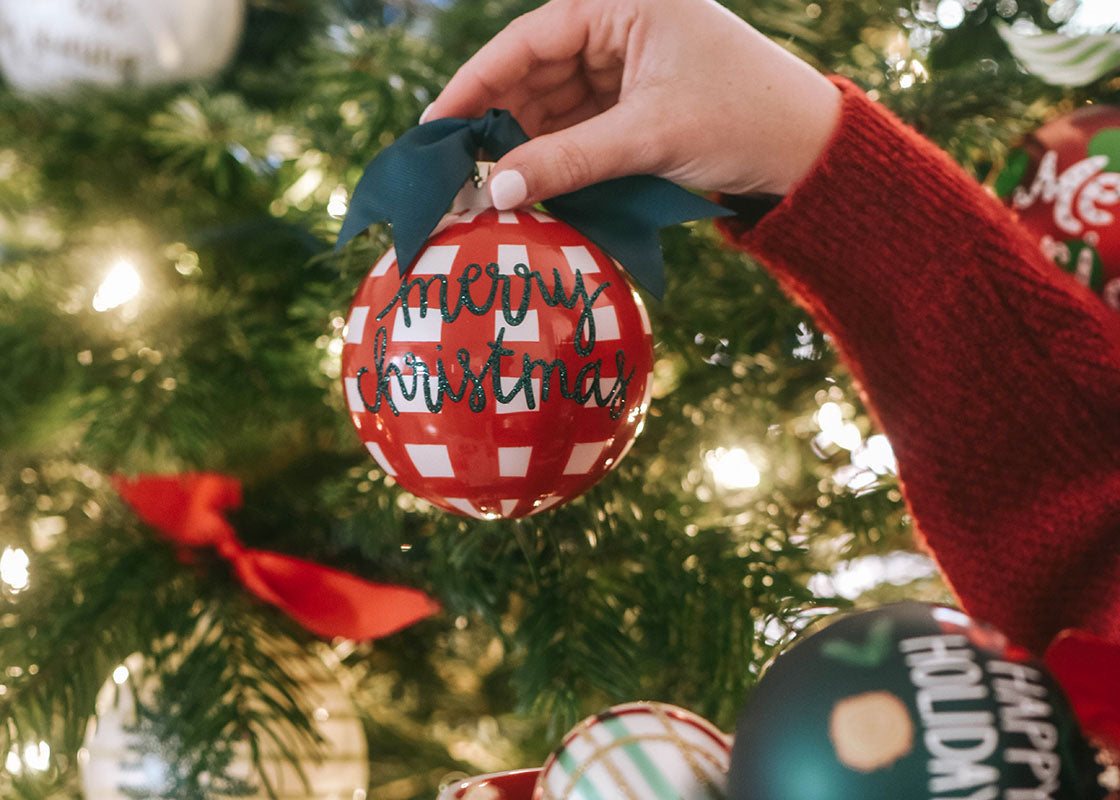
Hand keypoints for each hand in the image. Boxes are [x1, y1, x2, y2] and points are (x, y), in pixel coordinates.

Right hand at [423, 0, 841, 208]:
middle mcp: (617, 23)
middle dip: (498, 123)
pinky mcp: (632, 100)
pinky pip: (577, 125)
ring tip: (489, 186)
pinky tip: (531, 184)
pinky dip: (555, 154)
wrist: (807, 149)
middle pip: (534, 72)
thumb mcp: (648, 137)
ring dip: (524, 145)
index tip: (436, 128)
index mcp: (622, 0)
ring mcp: (624, 63)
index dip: (476, 84)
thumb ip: (568, 161)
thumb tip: (494, 190)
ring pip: (552, 104)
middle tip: (457, 171)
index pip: (528, 40)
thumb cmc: (743, 119)